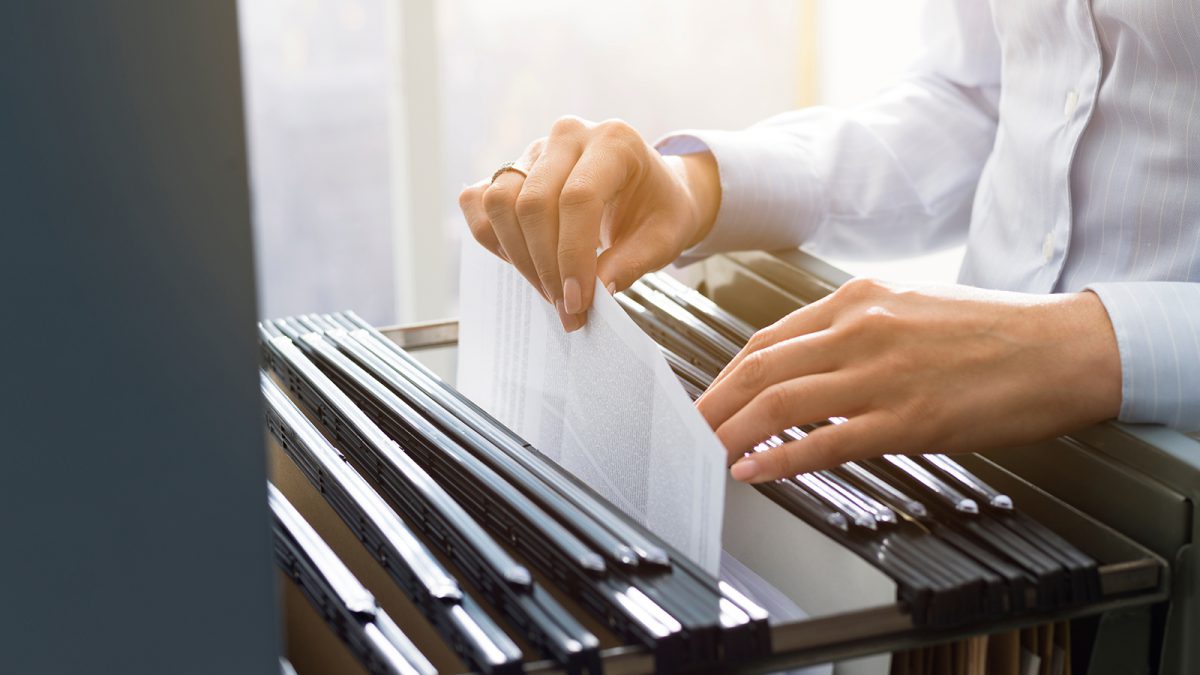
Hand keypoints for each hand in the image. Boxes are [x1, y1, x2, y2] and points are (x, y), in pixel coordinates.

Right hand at [458, 116, 719, 330]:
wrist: (650, 190)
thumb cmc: (659, 210)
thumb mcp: (664, 238)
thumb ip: (632, 263)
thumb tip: (595, 291)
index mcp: (614, 142)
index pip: (578, 198)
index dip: (572, 256)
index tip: (577, 301)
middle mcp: (569, 136)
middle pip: (533, 202)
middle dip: (545, 266)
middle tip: (565, 306)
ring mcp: (534, 150)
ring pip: (500, 202)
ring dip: (519, 257)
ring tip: (548, 289)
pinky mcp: (511, 169)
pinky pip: (479, 203)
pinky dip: (492, 238)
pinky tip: (522, 262)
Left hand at [695, 278, 1122, 482]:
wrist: (1065, 348)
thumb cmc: (995, 330)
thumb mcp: (912, 307)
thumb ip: (856, 329)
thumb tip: (809, 361)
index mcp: (858, 300)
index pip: (768, 339)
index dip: (726, 373)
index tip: (709, 397)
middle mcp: (860, 329)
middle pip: (759, 368)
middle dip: (712, 403)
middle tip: (685, 430)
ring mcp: (882, 374)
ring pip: (780, 403)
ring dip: (732, 432)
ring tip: (706, 453)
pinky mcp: (908, 419)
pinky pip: (826, 442)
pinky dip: (780, 460)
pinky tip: (754, 472)